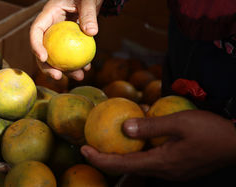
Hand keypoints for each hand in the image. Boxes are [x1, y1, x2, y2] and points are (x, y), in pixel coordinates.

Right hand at [29, 0, 107, 80]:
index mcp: (49, 13)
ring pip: (58, 53)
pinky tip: (87, 69)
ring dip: (65, 68)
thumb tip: (91, 33)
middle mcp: (52, 25)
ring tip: (79, 76)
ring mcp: (62, 32)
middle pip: (43, 48)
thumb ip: (88, 13)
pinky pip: (72, 51)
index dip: (36, 45)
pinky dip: (78, 60)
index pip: (36, 30)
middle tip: (58, 76)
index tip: (44, 58)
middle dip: (46, 66)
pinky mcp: (73, 36)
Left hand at [81, 110, 235, 180]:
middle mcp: (162, 171)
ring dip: (119, 155)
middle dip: (104, 158)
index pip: (121, 165)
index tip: (83, 148)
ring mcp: (170, 171)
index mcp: (160, 162)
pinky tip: (133, 139)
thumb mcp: (180, 122)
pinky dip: (135, 152)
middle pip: (126, 168)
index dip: (99, 159)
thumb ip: (151, 125)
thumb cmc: (211, 131)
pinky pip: (149, 161)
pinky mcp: (176, 166)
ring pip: (137, 165)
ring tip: (105, 141)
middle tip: (88, 144)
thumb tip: (124, 127)